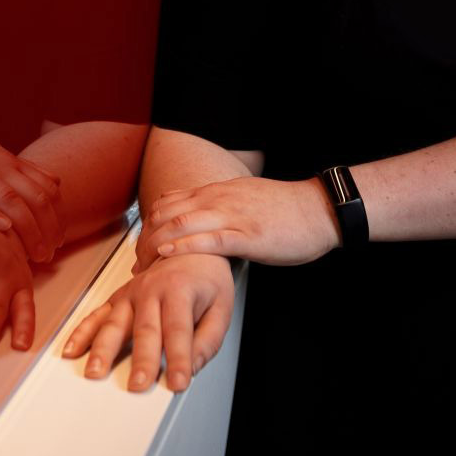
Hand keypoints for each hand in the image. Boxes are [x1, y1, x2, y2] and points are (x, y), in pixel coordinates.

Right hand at [0, 120, 64, 262]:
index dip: (57, 214)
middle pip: (32, 195)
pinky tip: (3, 228)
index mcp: (6, 160)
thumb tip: (54, 182)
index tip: (61, 237)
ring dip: (27, 227)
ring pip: (8, 199)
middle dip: (47, 227)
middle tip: (52, 252)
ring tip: (35, 252)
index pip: (44, 187)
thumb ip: (22, 170)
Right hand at [62, 254, 234, 391]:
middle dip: (141, 359)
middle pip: (145, 329)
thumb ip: (208, 340)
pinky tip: (72, 350)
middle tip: (138, 385)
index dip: (178, 358)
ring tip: (95, 371)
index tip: (178, 382)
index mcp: (180, 290)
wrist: (188, 245)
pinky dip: (81, 333)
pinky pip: (96, 316)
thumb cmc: (206, 277)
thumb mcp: (222, 306)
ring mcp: (130, 294)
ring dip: (102, 349)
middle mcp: (151, 289)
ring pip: (114, 323)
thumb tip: (193, 366)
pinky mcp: (118, 299)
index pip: (179, 330)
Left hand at [135, 176, 338, 269]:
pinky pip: (208, 238)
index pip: (170, 202)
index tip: (141, 246)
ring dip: (156, 244)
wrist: (320, 210)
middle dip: (145, 238)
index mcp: (218, 191)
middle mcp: (219, 199)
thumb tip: (202, 220)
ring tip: (143, 265)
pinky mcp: (247, 235)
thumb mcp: (246, 199)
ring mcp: (232, 215)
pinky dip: (183, 245)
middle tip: (135, 262)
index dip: (149, 224)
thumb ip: (222, 206)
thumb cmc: (287, 210)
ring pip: (181, 223)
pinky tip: (168, 255)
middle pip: (167, 213)